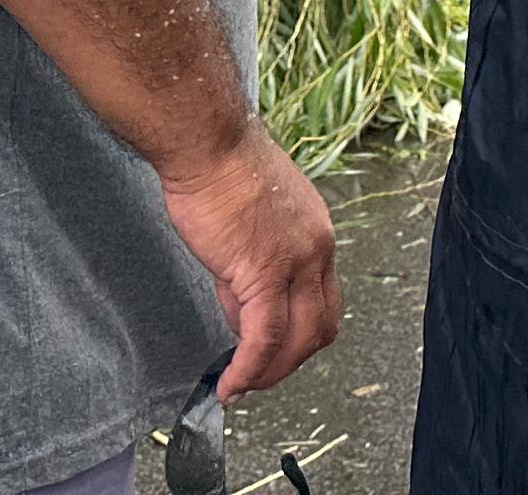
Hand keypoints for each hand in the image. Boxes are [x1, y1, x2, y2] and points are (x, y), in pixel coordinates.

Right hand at [158, 129, 339, 395]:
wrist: (207, 141)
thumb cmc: (219, 169)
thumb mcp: (251, 223)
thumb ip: (252, 269)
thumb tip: (242, 313)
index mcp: (316, 235)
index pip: (320, 301)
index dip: (294, 332)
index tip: (264, 345)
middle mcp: (318, 250)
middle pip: (321, 328)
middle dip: (289, 361)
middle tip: (258, 374)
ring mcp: (296, 261)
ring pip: (297, 341)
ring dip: (271, 373)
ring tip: (243, 385)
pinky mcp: (264, 272)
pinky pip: (262, 339)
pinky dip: (249, 370)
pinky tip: (230, 385)